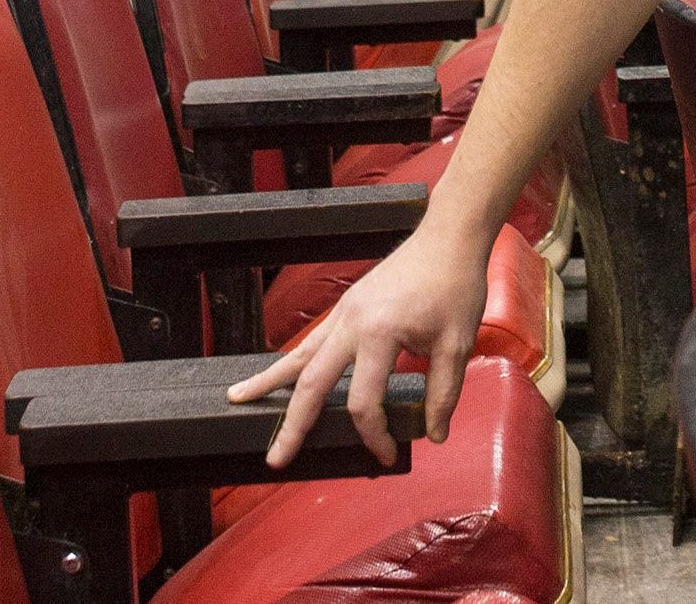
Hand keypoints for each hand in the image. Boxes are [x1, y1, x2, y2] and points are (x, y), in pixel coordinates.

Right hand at [222, 218, 491, 467]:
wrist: (447, 238)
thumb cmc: (455, 287)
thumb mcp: (457, 344)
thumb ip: (442, 392)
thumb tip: (435, 434)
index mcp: (378, 334)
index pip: (364, 401)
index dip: (374, 435)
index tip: (388, 453)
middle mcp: (350, 323)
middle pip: (311, 383)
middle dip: (292, 424)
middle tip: (275, 457)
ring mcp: (343, 313)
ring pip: (298, 356)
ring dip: (270, 383)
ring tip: (237, 400)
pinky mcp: (345, 307)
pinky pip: (310, 340)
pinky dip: (289, 360)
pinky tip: (275, 373)